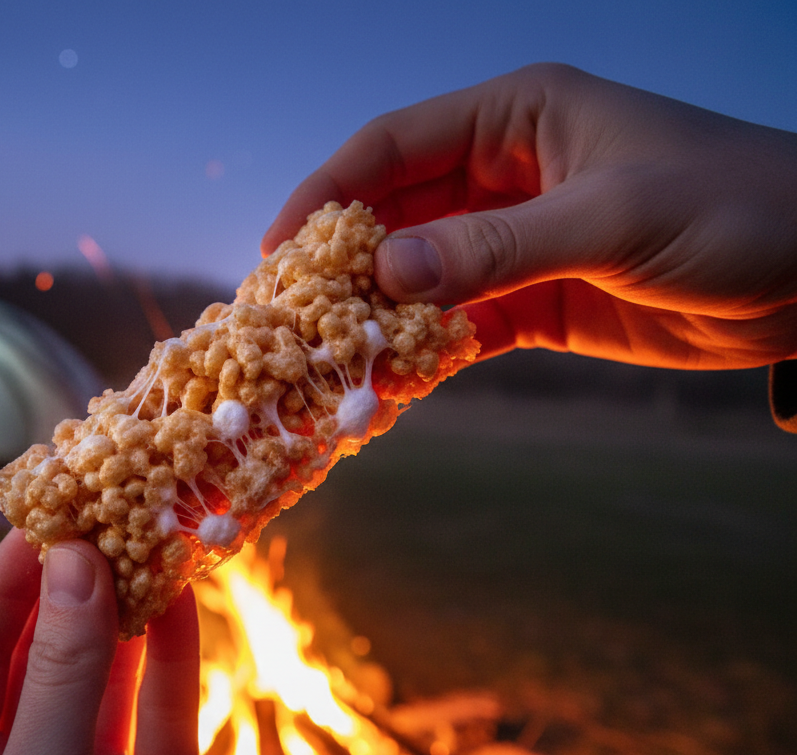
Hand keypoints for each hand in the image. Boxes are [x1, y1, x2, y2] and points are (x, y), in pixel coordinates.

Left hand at [0, 529, 209, 754]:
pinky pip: (167, 712)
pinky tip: (181, 595)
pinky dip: (175, 654)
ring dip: (129, 608)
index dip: (5, 583)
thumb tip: (76, 563)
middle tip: (100, 514)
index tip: (42, 518)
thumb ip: (61, 679)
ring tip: (145, 537)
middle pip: (43, 655)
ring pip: (110, 677)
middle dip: (72, 585)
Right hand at [263, 63, 796, 369]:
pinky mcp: (538, 301)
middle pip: (396, 214)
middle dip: (345, 263)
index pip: (393, 145)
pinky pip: (463, 324)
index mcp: (517, 118)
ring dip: (381, 314)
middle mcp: (506, 173)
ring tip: (330, 358)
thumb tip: (385, 275)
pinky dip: (427, 350)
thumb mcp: (610, 218)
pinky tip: (394, 380)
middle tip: (291, 317)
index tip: (279, 248)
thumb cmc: (731, 207)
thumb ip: (496, 247)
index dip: (328, 191)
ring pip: (424, 275)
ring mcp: (519, 240)